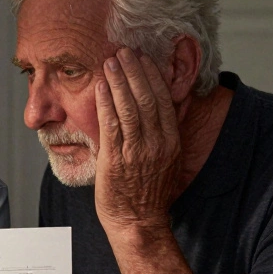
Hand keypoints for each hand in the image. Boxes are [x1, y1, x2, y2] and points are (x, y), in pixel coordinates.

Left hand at [94, 48, 180, 229]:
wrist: (138, 222)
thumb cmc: (148, 193)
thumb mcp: (165, 161)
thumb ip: (162, 135)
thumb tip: (156, 111)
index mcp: (171, 142)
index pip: (163, 100)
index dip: (153, 76)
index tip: (144, 58)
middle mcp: (156, 144)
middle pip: (146, 97)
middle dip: (135, 70)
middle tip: (125, 50)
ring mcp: (136, 151)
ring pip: (129, 107)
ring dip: (119, 80)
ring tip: (111, 61)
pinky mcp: (115, 159)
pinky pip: (111, 124)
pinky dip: (106, 102)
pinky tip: (101, 87)